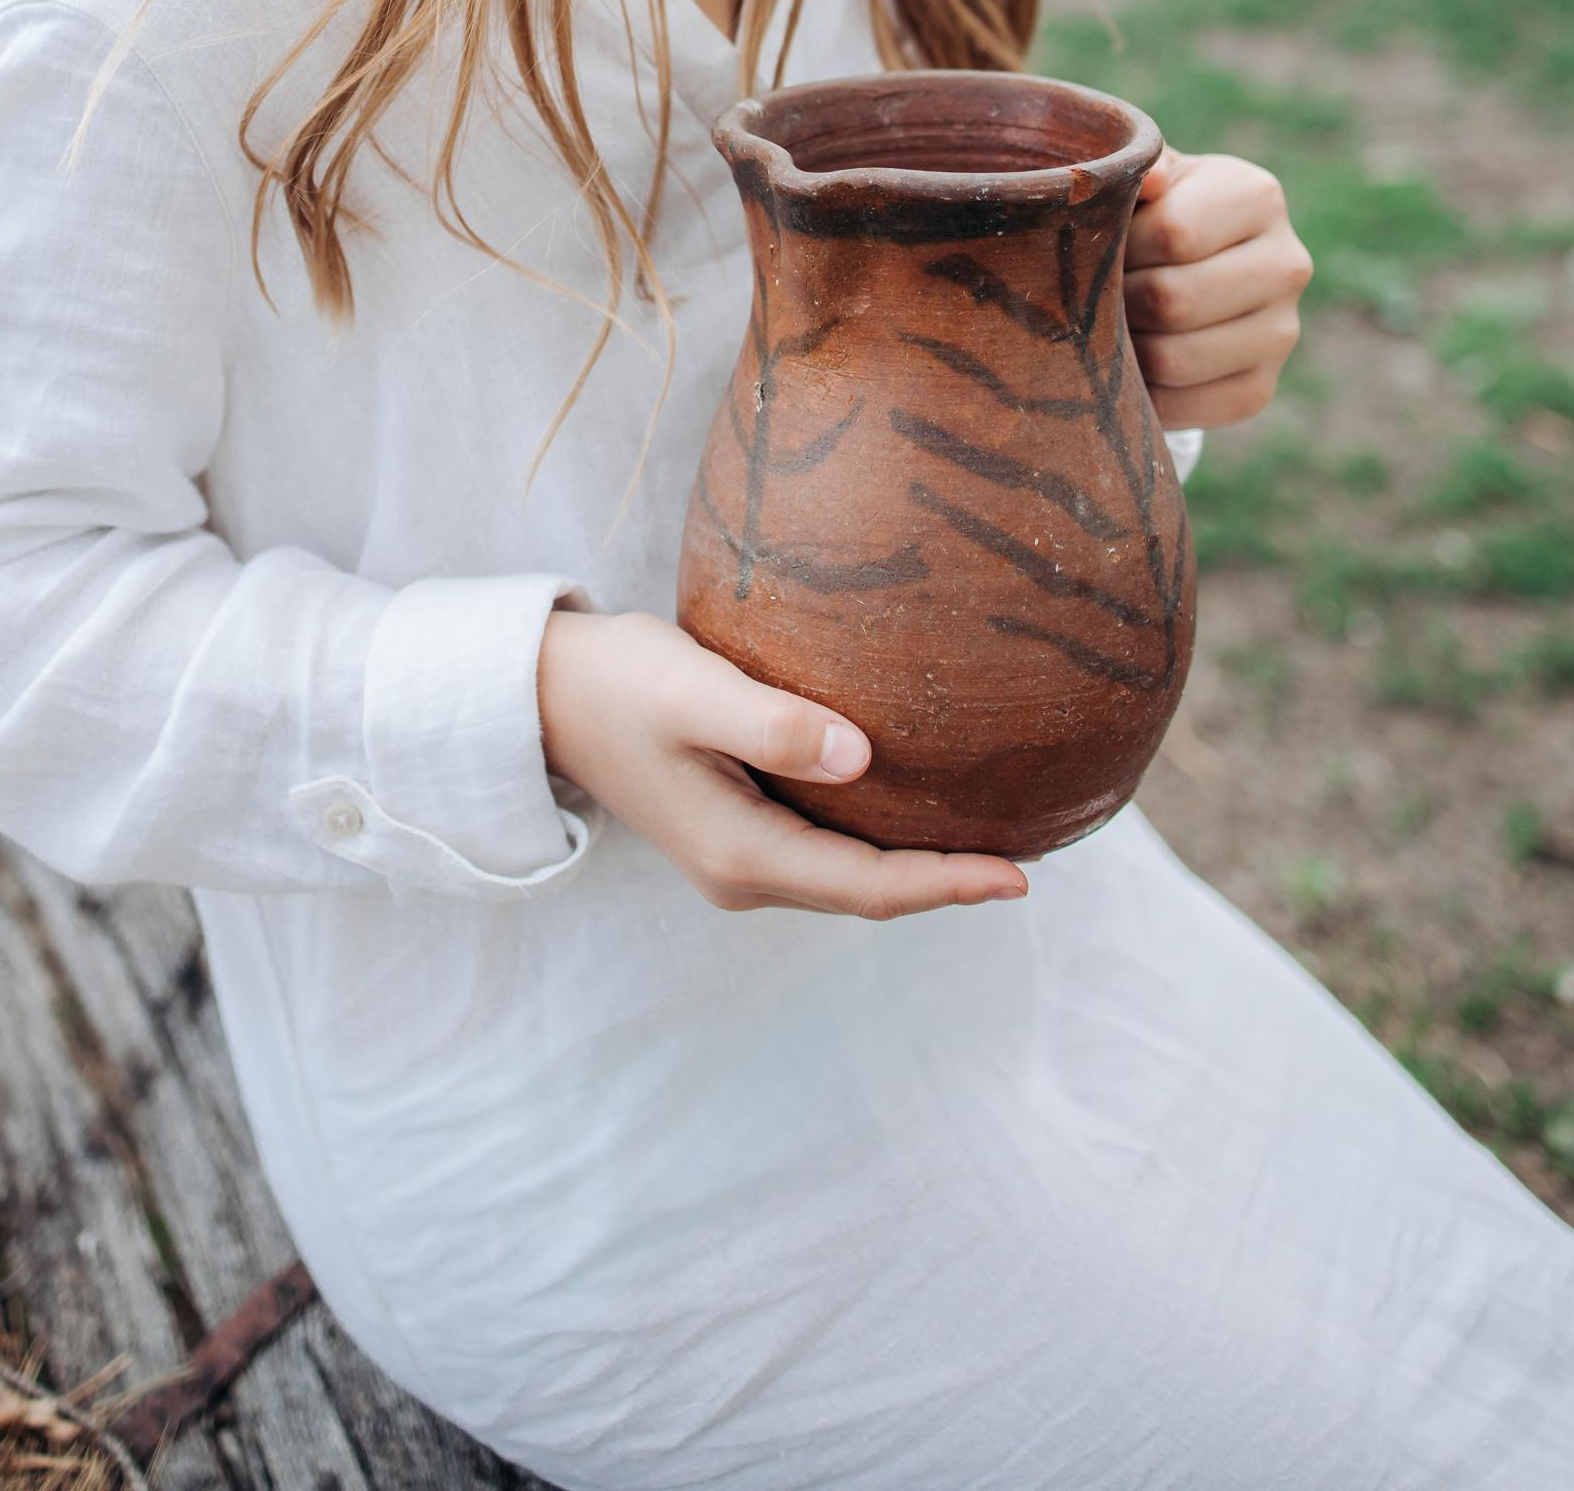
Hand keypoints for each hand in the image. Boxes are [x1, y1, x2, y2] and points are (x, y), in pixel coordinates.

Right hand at [537, 609, 1028, 917]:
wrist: (541, 693)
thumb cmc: (617, 680)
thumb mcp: (693, 691)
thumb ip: (773, 724)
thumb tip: (863, 757)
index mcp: (740, 853)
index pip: (870, 886)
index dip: (949, 884)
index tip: (1023, 874)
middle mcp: (741, 871)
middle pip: (867, 893)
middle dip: (947, 881)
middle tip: (1031, 857)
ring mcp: (734, 856)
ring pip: (847, 876)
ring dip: (916, 866)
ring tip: (990, 839)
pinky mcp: (731, 827)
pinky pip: (824, 850)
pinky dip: (877, 841)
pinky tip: (912, 808)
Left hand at [1124, 146, 1311, 426]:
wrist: (1186, 270)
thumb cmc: (1151, 210)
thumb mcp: (1146, 177)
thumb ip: (1138, 165)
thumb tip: (1154, 179)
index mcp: (1258, 196)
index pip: (1173, 234)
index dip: (1120, 246)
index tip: (1102, 244)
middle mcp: (1287, 264)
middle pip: (1173, 301)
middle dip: (1117, 301)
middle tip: (1095, 293)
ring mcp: (1282, 333)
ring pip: (1173, 359)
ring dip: (1125, 348)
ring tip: (1111, 324)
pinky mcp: (1260, 390)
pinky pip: (1184, 407)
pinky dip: (1144, 393)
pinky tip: (1132, 363)